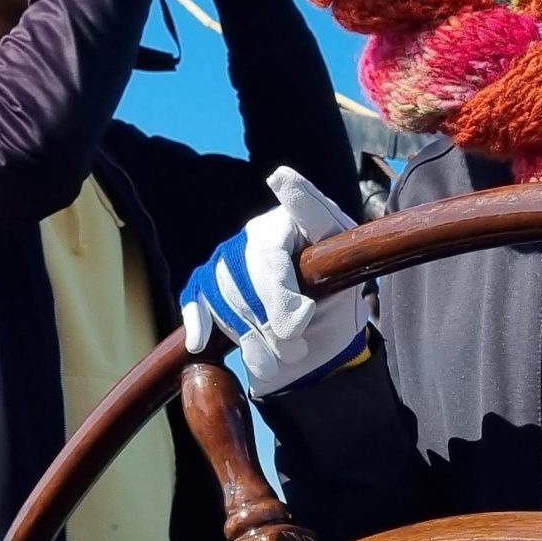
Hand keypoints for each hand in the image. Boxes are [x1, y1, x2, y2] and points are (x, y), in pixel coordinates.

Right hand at [179, 167, 372, 395]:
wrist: (306, 346)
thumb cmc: (331, 313)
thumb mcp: (344, 298)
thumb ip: (325, 297)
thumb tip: (295, 317)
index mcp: (310, 225)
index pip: (307, 209)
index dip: (295, 195)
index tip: (281, 179)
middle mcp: (266, 229)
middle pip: (262, 261)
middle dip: (276, 311)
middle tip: (296, 349)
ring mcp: (232, 252)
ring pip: (230, 287)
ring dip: (252, 334)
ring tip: (278, 361)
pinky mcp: (208, 282)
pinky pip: (197, 297)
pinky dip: (200, 320)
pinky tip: (201, 342)